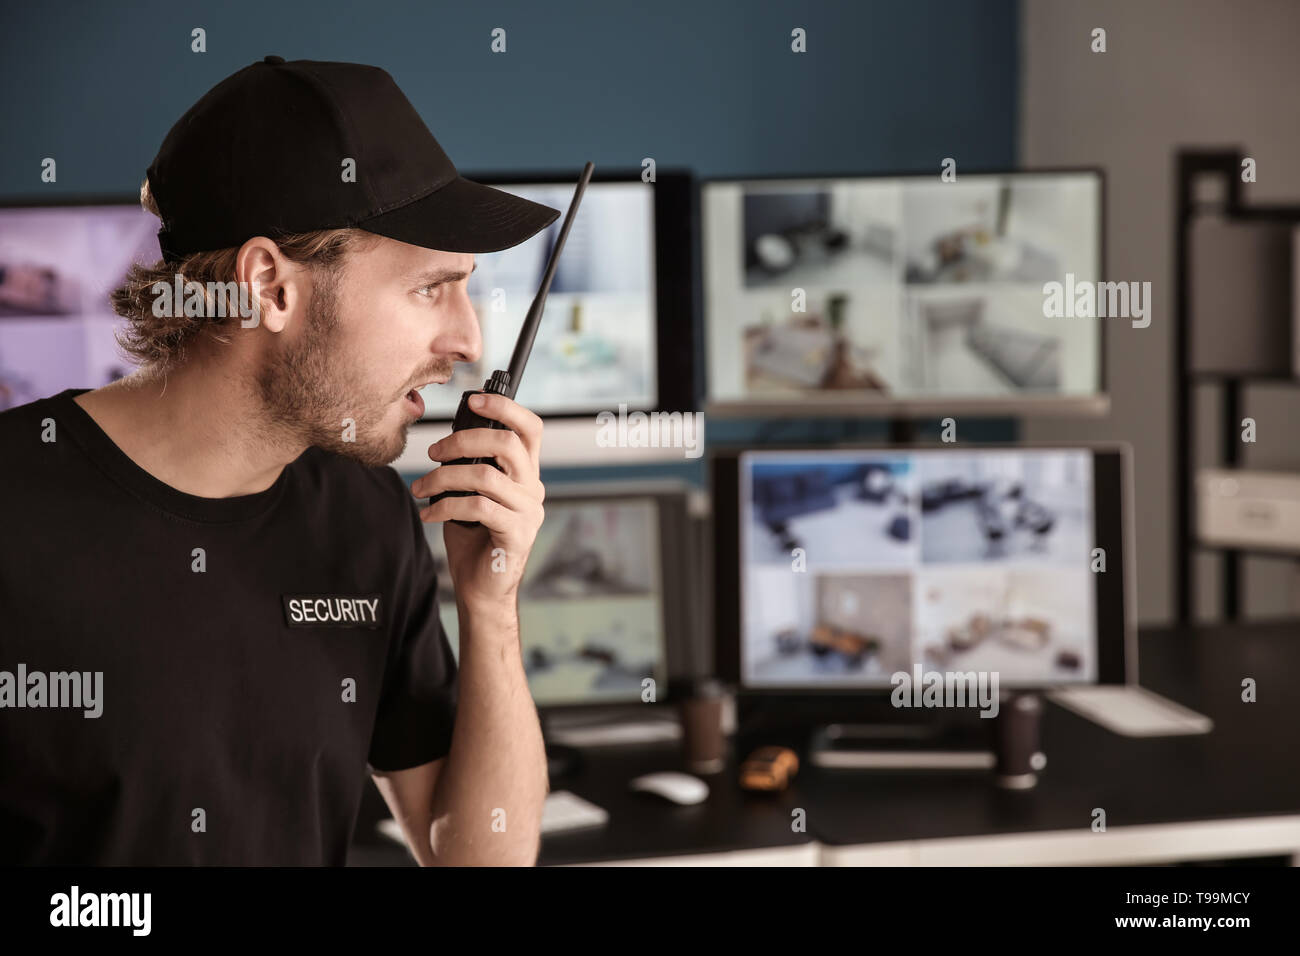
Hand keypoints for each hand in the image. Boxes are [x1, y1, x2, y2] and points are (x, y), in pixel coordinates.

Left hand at [410, 393, 544, 607]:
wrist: (481, 589)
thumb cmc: (473, 539)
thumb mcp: (471, 494)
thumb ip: (470, 467)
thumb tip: (448, 440)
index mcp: (526, 473)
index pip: (530, 428)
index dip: (505, 407)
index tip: (474, 400)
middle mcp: (533, 488)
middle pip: (507, 444)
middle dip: (462, 441)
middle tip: (433, 452)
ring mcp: (528, 512)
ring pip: (486, 476)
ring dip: (443, 477)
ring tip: (421, 488)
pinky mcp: (516, 534)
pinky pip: (478, 507)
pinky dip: (445, 506)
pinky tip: (428, 513)